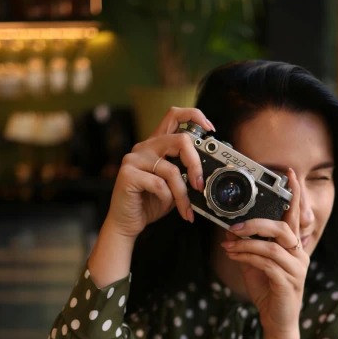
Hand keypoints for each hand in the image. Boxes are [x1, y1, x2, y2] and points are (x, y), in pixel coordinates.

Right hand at [106, 107, 214, 239]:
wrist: (126, 223)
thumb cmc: (150, 203)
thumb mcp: (174, 186)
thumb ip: (185, 173)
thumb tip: (206, 174)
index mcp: (157, 144)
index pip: (174, 115)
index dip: (195, 116)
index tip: (211, 129)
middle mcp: (145, 147)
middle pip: (180, 139)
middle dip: (195, 163)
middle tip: (199, 184)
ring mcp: (134, 159)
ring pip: (171, 169)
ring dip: (182, 193)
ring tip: (185, 208)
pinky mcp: (128, 174)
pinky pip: (159, 184)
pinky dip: (166, 198)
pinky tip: (163, 204)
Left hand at [220, 169, 308, 337]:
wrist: (277, 320)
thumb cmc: (268, 290)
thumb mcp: (255, 264)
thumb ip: (248, 247)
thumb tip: (230, 231)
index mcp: (294, 246)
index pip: (296, 216)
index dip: (294, 195)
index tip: (289, 174)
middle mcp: (299, 254)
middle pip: (283, 228)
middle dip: (257, 223)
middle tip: (235, 226)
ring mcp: (296, 269)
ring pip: (273, 246)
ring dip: (247, 243)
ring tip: (229, 242)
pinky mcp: (288, 283)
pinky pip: (266, 263)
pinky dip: (247, 257)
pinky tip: (234, 255)